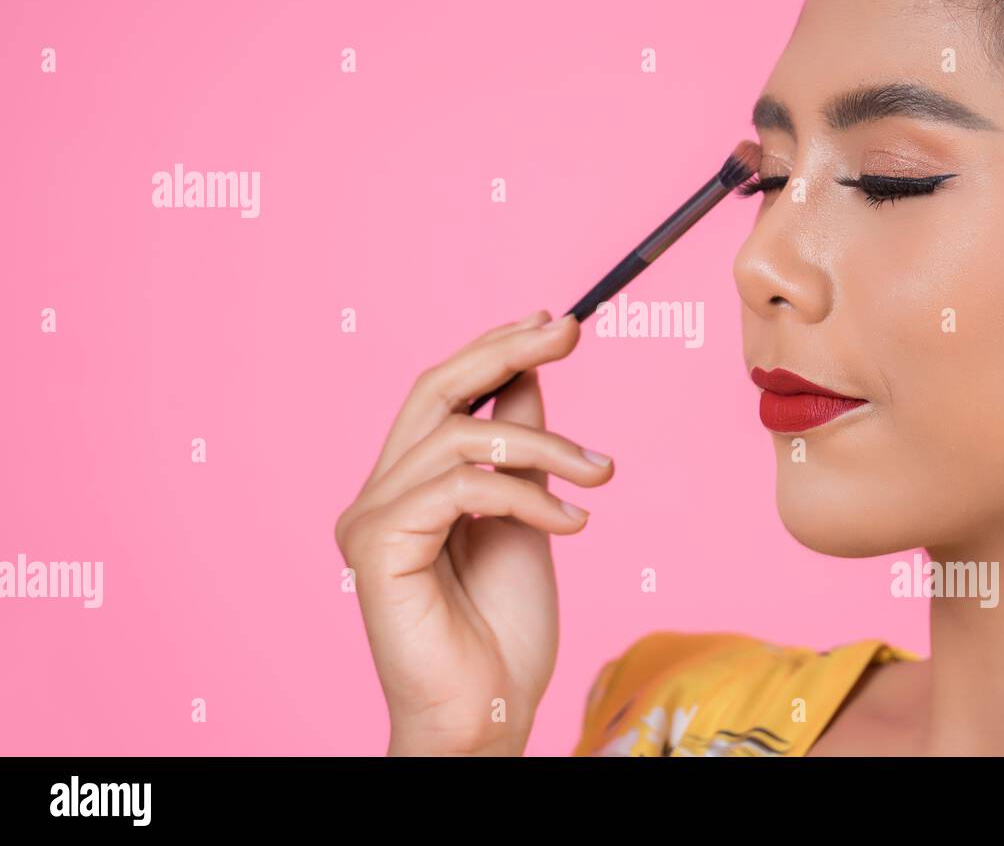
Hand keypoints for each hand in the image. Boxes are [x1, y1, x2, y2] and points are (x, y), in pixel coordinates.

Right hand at [335, 310, 613, 754]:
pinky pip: (461, 488)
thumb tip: (529, 375)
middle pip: (434, 389)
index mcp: (410, 484)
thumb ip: (519, 449)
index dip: (495, 349)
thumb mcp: (526, 515)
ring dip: (545, 446)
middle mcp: (380, 492)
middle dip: (504, 350)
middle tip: (569, 331)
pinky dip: (526, 495)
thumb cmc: (504, 627)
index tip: (554, 324)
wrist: (489, 711)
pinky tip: (571, 523)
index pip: (443, 393)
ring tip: (600, 474)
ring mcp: (372, 518)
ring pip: (461, 437)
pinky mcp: (378, 545)